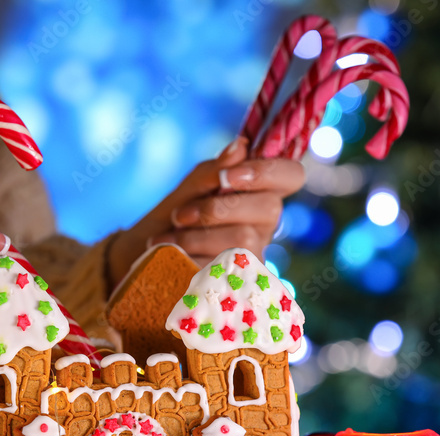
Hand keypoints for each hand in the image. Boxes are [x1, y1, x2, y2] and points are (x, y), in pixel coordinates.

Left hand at [107, 137, 304, 286]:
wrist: (148, 258)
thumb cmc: (176, 218)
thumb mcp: (189, 189)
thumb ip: (213, 172)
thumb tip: (240, 148)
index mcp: (261, 192)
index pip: (292, 174)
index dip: (267, 172)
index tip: (226, 177)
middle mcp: (266, 223)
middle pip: (270, 208)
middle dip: (219, 209)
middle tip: (181, 215)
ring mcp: (257, 254)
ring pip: (244, 238)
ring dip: (197, 236)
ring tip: (166, 238)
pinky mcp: (242, 283)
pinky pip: (224, 267)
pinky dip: (190, 258)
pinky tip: (170, 256)